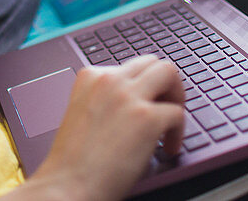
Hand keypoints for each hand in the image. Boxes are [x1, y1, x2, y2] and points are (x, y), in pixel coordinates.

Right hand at [14, 56, 184, 200]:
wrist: (68, 186)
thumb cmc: (73, 162)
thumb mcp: (83, 113)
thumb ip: (105, 100)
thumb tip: (135, 101)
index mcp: (90, 77)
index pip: (128, 67)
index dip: (141, 87)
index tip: (145, 104)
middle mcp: (109, 80)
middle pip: (152, 62)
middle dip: (163, 84)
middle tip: (165, 107)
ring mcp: (129, 96)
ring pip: (169, 73)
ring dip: (176, 95)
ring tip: (172, 120)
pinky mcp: (147, 118)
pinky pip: (178, 113)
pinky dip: (178, 132)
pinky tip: (168, 148)